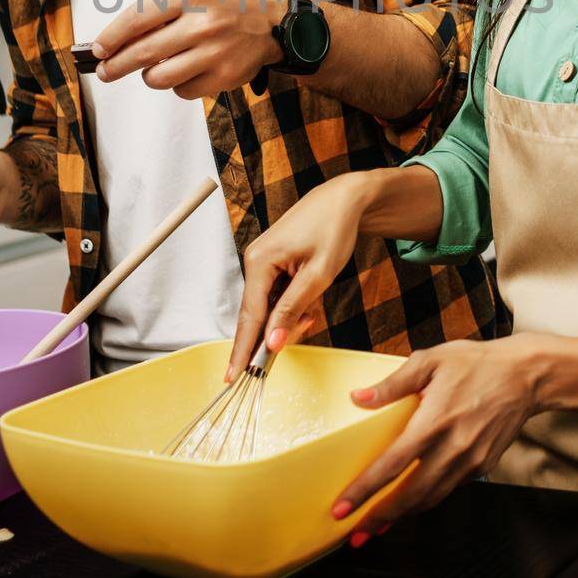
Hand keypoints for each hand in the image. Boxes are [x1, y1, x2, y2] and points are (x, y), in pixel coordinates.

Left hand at [92, 0, 284, 98]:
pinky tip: (188, 71)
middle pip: (142, 53)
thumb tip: (115, 42)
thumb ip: (157, 13)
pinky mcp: (224, 77)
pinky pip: (182, 91)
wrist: (271, 22)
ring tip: (156, 67)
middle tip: (105, 71)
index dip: (112, 37)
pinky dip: (177, 85)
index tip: (98, 50)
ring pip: (158, 78)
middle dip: (115, 66)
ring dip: (149, 76)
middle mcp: (202, 23)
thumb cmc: (222, 6)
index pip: (138, 18)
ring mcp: (214, 52)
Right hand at [225, 173, 377, 378]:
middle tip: (309, 322)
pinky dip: (292, 304)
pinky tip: (310, 298)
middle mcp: (254, 261)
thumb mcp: (318, 275)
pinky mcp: (272, 263)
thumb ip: (292, 310)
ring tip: (315, 304)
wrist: (344, 200)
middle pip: (258, 314)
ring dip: (290, 315)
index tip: (234, 378)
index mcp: (260, 262)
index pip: (249, 317)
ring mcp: (262, 262)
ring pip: (269, 307)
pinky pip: (275, 295)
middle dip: (280, 328)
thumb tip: (272, 343)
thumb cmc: (333, 229)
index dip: (243, 350)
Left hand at [332, 337, 539, 544]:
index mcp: (434, 420)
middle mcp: (453, 447)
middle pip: (411, 495)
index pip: (392, 464)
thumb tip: (359, 397)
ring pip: (431, 498)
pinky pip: (449, 488)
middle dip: (380, 517)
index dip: (365, 490)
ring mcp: (471, 460)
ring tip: (378, 524)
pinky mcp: (483, 466)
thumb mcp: (431, 360)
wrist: (526, 376)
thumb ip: (393, 383)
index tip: (343, 507)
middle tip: (355, 533)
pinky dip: (428, 498)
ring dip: (403, 515)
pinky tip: (412, 499)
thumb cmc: (477, 363)